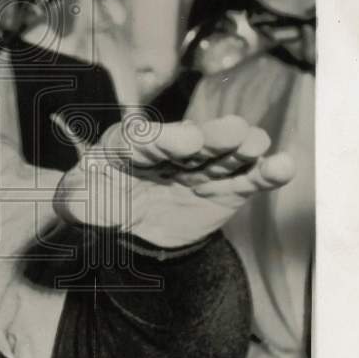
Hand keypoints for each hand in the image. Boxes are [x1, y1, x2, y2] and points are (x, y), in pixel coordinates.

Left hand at [52, 115, 294, 248]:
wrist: (136, 225)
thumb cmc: (102, 201)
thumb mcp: (79, 202)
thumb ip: (75, 200)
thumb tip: (74, 202)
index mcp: (129, 146)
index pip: (143, 140)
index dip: (163, 139)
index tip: (184, 141)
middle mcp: (170, 149)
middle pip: (193, 142)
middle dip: (212, 136)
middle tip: (232, 131)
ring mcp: (201, 166)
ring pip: (225, 155)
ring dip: (243, 148)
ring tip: (258, 145)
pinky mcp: (226, 187)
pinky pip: (249, 180)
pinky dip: (267, 173)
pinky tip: (284, 166)